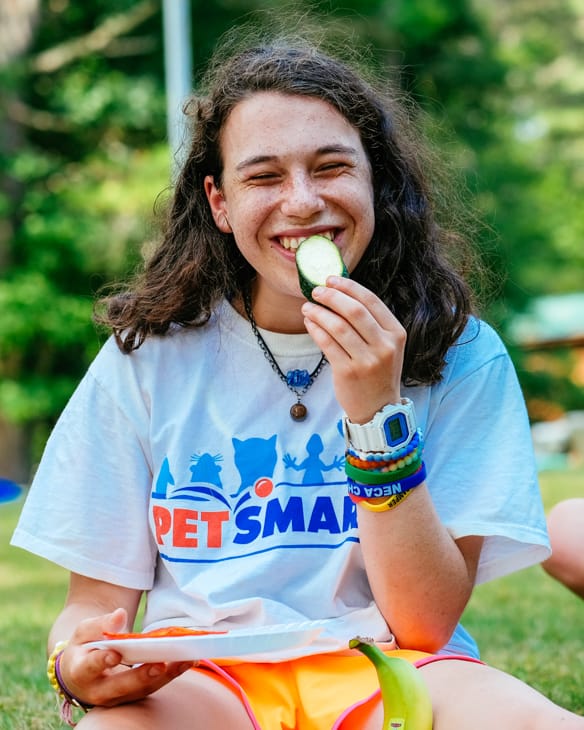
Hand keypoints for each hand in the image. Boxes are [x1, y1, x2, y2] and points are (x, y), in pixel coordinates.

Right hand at [57, 608, 193, 707]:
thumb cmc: (85, 648)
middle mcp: (99, 690)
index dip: (101, 662)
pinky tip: (188, 661)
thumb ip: (100, 624)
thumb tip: (120, 614)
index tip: (114, 655)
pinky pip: (155, 687)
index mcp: (81, 671)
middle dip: (141, 676)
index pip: (90, 668)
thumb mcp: (84, 632)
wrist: (82, 673)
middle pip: (122, 686)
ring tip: (184, 660)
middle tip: (160, 665)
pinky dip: (172, 675)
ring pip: (143, 689)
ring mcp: (118, 697)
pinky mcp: (135, 696)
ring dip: (166, 676)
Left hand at [301, 276, 405, 422]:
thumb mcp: (386, 346)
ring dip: (319, 313)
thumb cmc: (378, 372)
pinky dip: (315, 329)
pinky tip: (309, 323)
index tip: (331, 279)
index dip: (349, 287)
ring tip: (308, 308)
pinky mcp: (348, 372)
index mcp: (396, 333)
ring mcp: (367, 361)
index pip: (371, 301)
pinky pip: (327, 344)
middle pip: (354, 311)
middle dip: (332, 296)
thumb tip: (340, 293)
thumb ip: (370, 323)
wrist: (378, 409)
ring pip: (338, 326)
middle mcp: (385, 346)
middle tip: (316, 291)